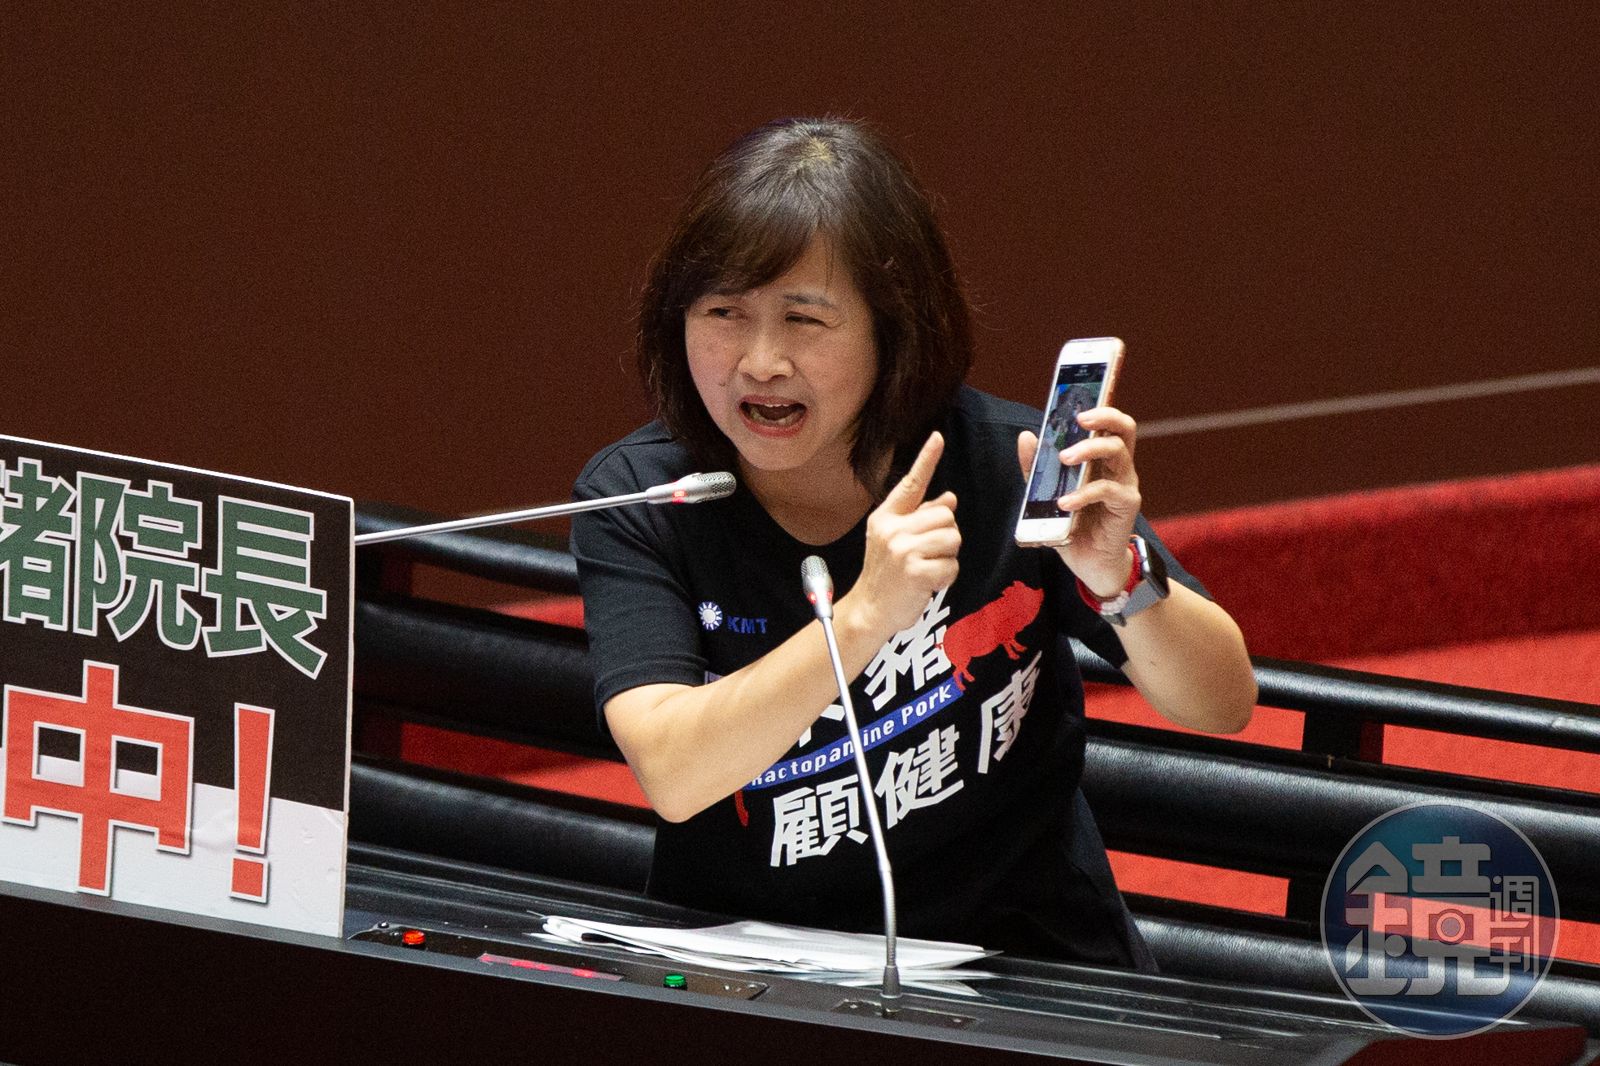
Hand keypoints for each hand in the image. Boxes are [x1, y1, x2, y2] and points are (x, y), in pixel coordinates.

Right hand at [844, 432, 960, 636]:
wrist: (870, 611)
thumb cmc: (887, 575)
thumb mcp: (896, 541)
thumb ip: (921, 518)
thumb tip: (949, 498)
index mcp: (886, 517)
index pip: (911, 484)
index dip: (926, 459)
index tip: (937, 437)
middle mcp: (892, 529)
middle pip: (946, 516)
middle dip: (946, 537)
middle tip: (926, 555)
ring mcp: (903, 550)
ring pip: (953, 539)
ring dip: (947, 558)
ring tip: (925, 569)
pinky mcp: (915, 571)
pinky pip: (951, 565)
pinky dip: (945, 578)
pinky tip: (927, 584)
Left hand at [1017, 407, 1140, 596]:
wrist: (1090, 564)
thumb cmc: (1073, 525)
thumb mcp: (1047, 494)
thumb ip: (1037, 467)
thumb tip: (1026, 436)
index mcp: (1102, 458)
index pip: (1109, 423)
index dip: (1100, 407)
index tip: (1079, 401)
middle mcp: (1119, 466)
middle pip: (1123, 428)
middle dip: (1103, 417)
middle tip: (1079, 420)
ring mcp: (1126, 484)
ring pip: (1117, 452)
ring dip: (1088, 450)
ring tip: (1063, 458)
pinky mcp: (1126, 505)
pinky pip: (1107, 490)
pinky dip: (1083, 494)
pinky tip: (1064, 502)